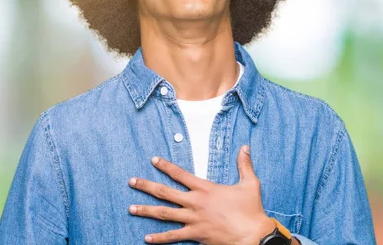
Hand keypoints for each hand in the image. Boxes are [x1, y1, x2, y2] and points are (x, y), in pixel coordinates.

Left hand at [129, 145, 274, 243]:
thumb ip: (244, 165)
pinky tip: (147, 239)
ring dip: (146, 211)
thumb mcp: (250, 183)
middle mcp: (195, 202)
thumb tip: (245, 147)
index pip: (180, 174)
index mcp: (206, 189)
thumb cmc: (251, 209)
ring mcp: (193, 220)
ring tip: (131, 208)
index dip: (166, 166)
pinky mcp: (195, 235)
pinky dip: (159, 238)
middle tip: (132, 182)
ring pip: (164, 214)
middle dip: (146, 186)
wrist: (252, 234)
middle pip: (165, 192)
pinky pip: (173, 237)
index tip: (153, 160)